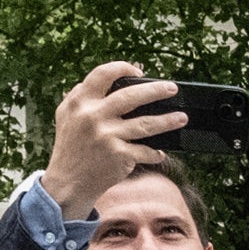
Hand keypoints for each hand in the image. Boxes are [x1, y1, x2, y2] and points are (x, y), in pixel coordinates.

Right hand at [36, 63, 184, 221]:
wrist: (68, 182)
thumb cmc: (70, 146)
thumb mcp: (66, 115)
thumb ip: (80, 95)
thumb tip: (105, 79)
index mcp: (80, 102)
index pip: (102, 74)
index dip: (123, 68)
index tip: (139, 71)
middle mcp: (93, 116)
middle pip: (132, 96)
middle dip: (156, 90)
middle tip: (172, 88)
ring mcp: (108, 136)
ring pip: (147, 124)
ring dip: (169, 121)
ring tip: (182, 117)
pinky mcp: (120, 155)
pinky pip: (146, 151)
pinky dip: (155, 153)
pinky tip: (160, 153)